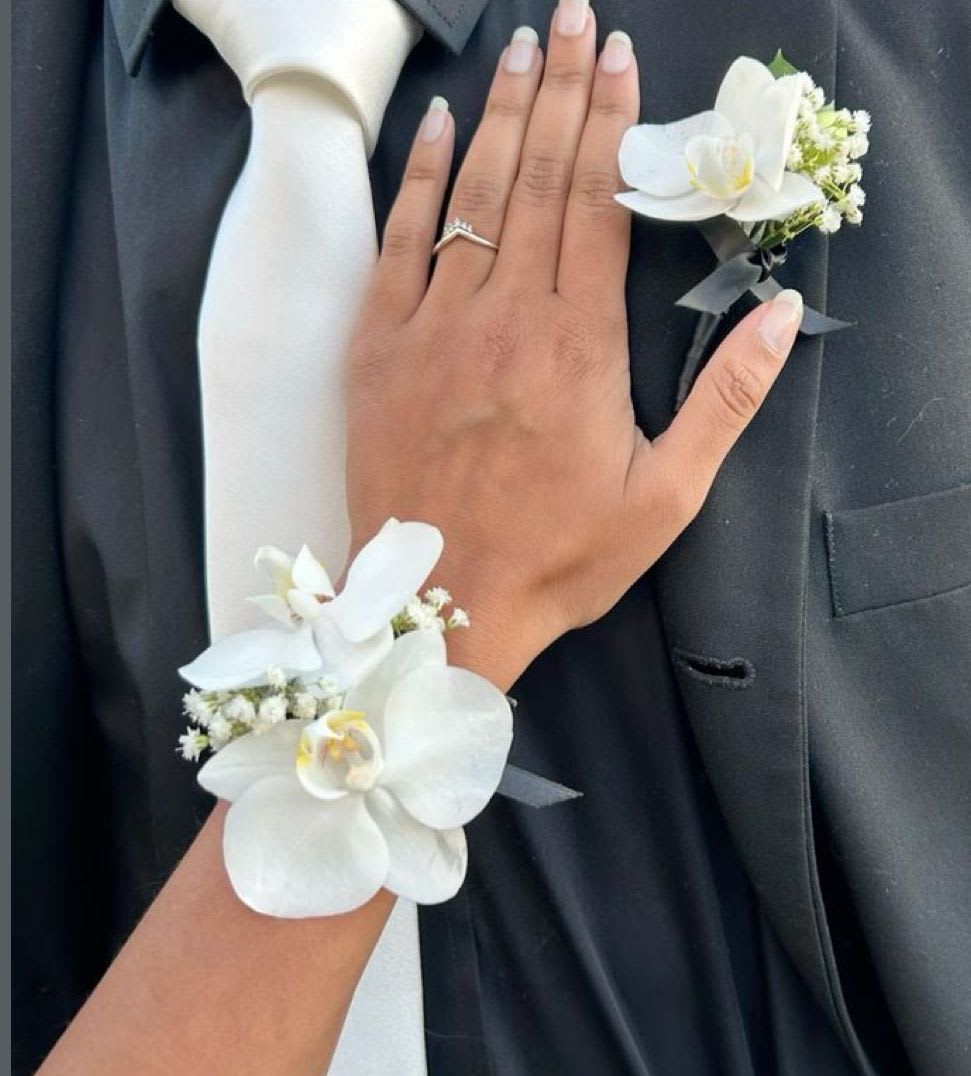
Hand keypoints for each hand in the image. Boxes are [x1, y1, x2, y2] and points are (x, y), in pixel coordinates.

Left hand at [345, 6, 803, 688]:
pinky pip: (399, 245)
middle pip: (539, 178)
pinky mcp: (378, 350)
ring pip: (474, 197)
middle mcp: (506, 318)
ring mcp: (434, 328)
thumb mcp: (665, 496)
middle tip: (574, 19)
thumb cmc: (557, 558)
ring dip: (500, 114)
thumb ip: (726, 401)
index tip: (622, 61)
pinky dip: (420, 181)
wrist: (441, 603)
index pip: (600, 203)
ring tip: (520, 50)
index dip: (613, 125)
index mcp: (579, 346)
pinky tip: (436, 129)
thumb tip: (781, 316)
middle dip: (560, 90)